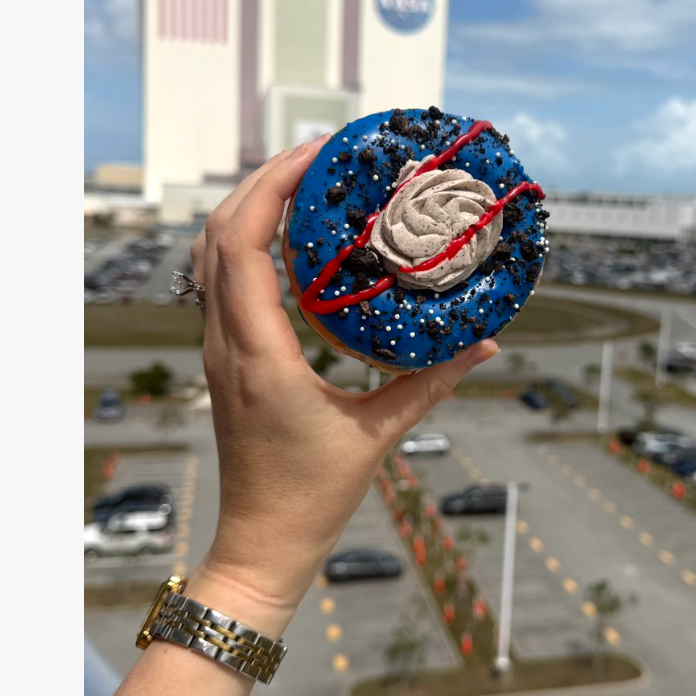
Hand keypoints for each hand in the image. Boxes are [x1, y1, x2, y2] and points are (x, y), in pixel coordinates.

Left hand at [189, 137, 497, 617]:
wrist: (260, 542)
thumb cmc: (312, 495)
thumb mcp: (378, 435)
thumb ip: (431, 383)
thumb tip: (486, 344)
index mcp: (259, 354)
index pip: (243, 247)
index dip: (271, 190)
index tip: (316, 156)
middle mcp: (227, 342)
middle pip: (217, 235)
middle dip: (260, 182)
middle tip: (318, 153)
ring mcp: (218, 349)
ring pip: (209, 255)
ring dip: (247, 206)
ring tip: (301, 179)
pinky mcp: (224, 356)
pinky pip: (219, 280)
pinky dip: (243, 239)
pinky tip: (286, 233)